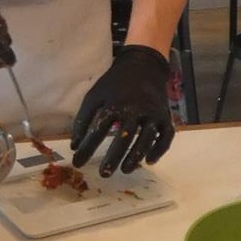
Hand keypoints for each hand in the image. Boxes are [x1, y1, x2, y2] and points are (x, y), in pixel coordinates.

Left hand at [71, 45, 174, 176]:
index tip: (77, 163)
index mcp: (114, 104)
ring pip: (146, 139)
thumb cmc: (114, 84)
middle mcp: (135, 109)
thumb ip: (83, 119)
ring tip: (125, 170)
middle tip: (104, 174)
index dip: (86, 148)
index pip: (98, 130)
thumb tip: (74, 146)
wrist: (143, 66)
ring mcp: (152, 113)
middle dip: (113, 157)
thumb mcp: (94, 96)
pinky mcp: (165, 116)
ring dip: (136, 157)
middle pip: (124, 137)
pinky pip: (166, 136)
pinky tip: (150, 161)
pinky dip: (159, 150)